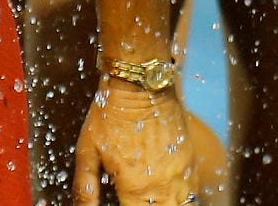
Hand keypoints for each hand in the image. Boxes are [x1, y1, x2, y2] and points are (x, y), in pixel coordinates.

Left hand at [74, 83, 199, 205]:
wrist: (141, 84)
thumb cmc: (110, 115)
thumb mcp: (87, 151)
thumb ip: (85, 188)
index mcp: (136, 189)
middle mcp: (163, 187)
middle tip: (136, 202)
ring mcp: (181, 175)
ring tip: (153, 201)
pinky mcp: (190, 162)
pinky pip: (192, 193)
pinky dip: (181, 199)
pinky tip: (168, 196)